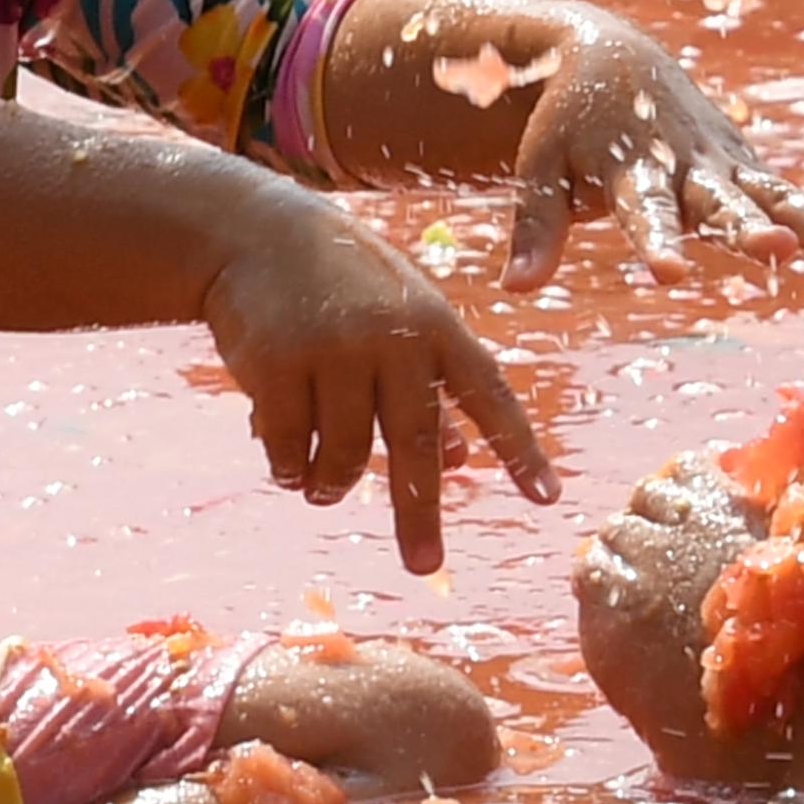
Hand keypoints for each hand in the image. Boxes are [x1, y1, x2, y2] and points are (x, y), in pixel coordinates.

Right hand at [199, 183, 554, 573]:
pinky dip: (290, 468)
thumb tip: (461, 461)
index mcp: (436, 326)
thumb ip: (433, 386)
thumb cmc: (344, 286)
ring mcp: (334, 350)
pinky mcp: (277, 365)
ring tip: (322, 487)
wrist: (256, 235)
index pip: (490, 394)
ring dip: (334, 485)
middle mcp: (392, 338)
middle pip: (415, 444)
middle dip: (420, 512)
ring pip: (348, 457)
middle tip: (424, 567)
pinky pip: (292, 450)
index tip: (548, 497)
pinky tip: (286, 460)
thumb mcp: (402, 318)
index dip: (519, 449)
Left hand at [504, 13, 803, 295]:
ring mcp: (728, 167)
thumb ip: (536, 228)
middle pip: (724, 201)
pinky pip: (803, 207)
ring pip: (783, 200)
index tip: (669, 271)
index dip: (654, 238)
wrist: (613, 57)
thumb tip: (513, 292)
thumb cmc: (568, 124)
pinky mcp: (752, 172)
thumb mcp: (541, 166)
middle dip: (751, 226)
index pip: (641, 207)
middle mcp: (689, 165)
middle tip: (777, 248)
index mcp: (631, 163)